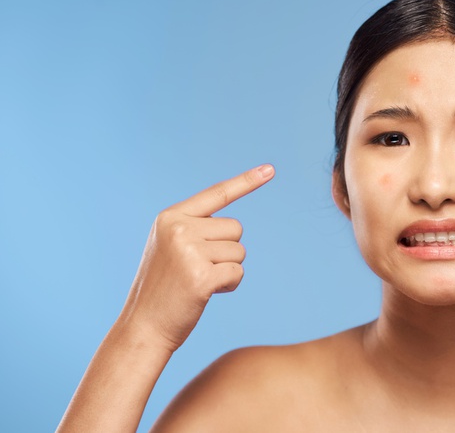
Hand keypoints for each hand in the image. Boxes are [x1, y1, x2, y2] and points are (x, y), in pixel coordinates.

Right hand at [118, 164, 274, 352]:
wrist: (143, 326)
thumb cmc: (163, 288)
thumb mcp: (170, 247)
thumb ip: (195, 228)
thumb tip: (232, 226)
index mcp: (170, 216)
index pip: (217, 193)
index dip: (246, 181)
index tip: (270, 170)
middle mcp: (179, 228)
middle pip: (235, 228)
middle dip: (227, 250)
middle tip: (199, 268)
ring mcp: (189, 251)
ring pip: (239, 251)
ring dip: (228, 269)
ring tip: (200, 281)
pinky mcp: (202, 276)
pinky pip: (237, 272)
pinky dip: (230, 284)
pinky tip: (207, 293)